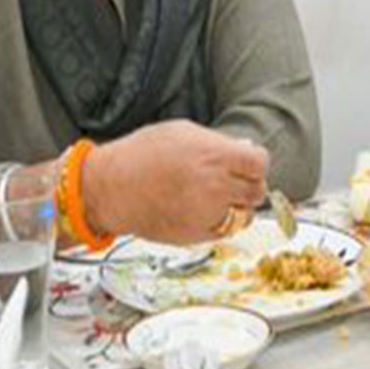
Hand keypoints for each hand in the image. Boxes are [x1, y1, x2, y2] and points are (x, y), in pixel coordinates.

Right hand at [82, 121, 268, 244]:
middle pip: (257, 191)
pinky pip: (224, 231)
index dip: (255, 163)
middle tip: (235, 181)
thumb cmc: (141, 155)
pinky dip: (220, 222)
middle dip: (249, 184)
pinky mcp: (195, 235)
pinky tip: (203, 210)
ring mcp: (207, 213)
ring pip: (244, 215)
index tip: (247, 163)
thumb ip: (217, 143)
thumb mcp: (183, 132)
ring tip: (217, 196)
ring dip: (237, 206)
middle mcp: (216, 186)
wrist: (108, 188)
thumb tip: (242, 149)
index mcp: (216, 157)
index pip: (260, 163)